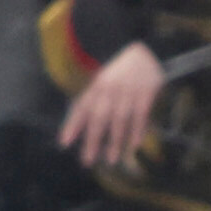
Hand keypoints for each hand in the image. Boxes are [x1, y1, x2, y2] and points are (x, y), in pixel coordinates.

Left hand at [58, 40, 165, 168]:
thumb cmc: (121, 69)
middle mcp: (110, 90)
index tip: (64, 142)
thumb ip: (95, 97)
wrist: (144, 50)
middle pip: (99, 118)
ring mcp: (129, 93)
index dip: (72, 125)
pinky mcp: (146, 94)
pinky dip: (138, 130)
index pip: (82, 107)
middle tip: (87, 160)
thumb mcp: (104, 79)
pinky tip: (133, 145)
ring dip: (115, 141)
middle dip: (92, 140)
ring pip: (119, 120)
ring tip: (110, 159)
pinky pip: (141, 116)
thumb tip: (83, 122)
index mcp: (97, 85)